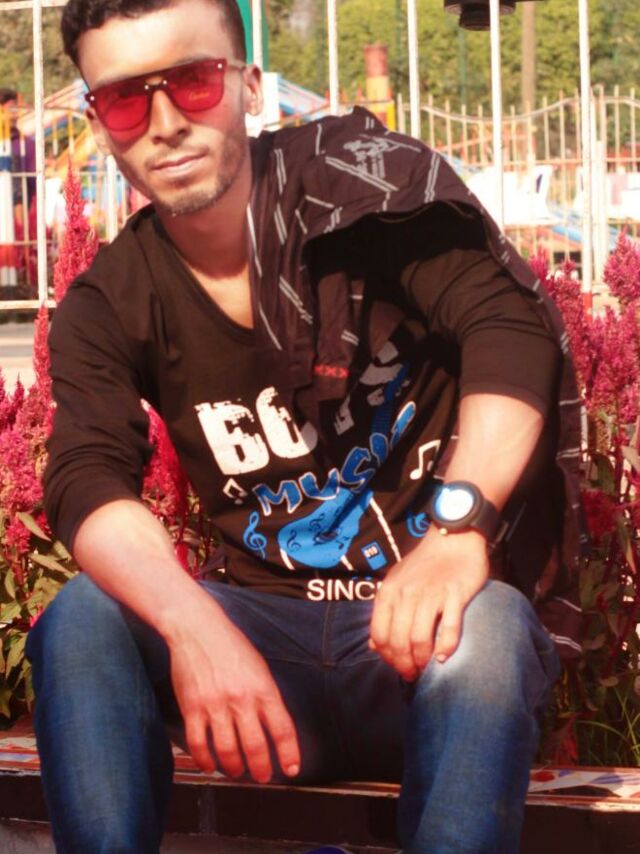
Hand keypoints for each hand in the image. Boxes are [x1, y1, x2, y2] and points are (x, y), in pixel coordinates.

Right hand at [165, 599, 300, 782]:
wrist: (198, 628)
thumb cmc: (231, 646)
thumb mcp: (259, 668)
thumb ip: (266, 696)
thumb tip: (273, 727)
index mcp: (263, 688)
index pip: (282, 729)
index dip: (289, 753)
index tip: (292, 769)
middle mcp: (241, 699)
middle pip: (255, 746)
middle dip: (261, 769)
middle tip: (262, 777)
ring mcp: (216, 705)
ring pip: (227, 751)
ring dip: (234, 768)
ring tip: (237, 771)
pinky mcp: (192, 707)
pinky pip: (199, 744)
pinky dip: (205, 760)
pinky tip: (210, 765)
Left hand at [369, 529, 488, 680]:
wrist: (453, 538)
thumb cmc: (425, 565)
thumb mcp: (397, 583)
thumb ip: (385, 612)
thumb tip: (374, 645)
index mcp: (389, 592)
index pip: (379, 634)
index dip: (387, 656)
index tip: (397, 666)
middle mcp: (406, 594)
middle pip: (399, 640)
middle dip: (404, 664)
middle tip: (412, 674)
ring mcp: (431, 594)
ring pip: (420, 638)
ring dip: (422, 660)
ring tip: (427, 668)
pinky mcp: (455, 594)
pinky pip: (449, 628)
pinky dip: (447, 647)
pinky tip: (445, 656)